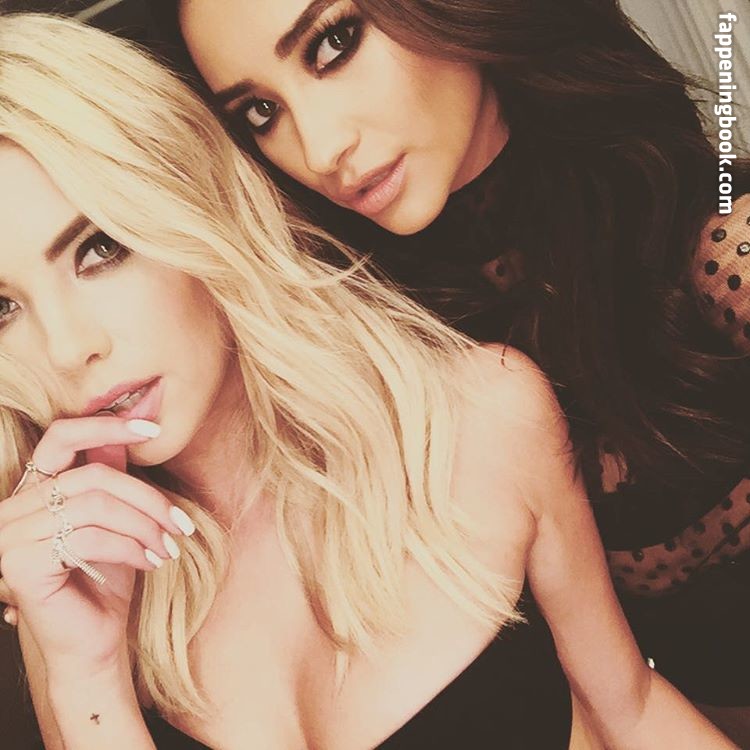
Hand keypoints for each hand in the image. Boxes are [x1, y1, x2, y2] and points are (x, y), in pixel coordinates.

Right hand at [0, 416, 193, 675]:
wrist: (94, 643)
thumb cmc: (107, 579)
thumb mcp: (118, 519)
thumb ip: (113, 476)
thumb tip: (134, 428)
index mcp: (34, 490)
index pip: (62, 436)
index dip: (107, 425)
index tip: (155, 427)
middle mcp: (13, 509)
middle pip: (91, 477)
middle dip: (147, 498)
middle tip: (180, 524)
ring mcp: (10, 536)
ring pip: (94, 506)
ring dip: (144, 526)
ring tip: (169, 548)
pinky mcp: (20, 564)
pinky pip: (88, 537)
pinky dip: (129, 547)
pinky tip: (151, 563)